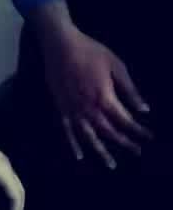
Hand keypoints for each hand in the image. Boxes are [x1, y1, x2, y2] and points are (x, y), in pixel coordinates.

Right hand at [40, 24, 152, 168]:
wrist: (61, 45)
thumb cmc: (91, 52)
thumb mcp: (116, 66)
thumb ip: (130, 90)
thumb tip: (144, 109)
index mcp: (105, 97)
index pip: (125, 120)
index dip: (138, 130)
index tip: (149, 137)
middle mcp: (89, 108)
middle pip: (109, 131)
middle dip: (124, 142)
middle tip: (137, 152)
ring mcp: (73, 110)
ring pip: (89, 136)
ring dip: (101, 151)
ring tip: (111, 164)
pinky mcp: (61, 108)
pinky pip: (67, 130)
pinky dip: (73, 144)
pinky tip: (80, 156)